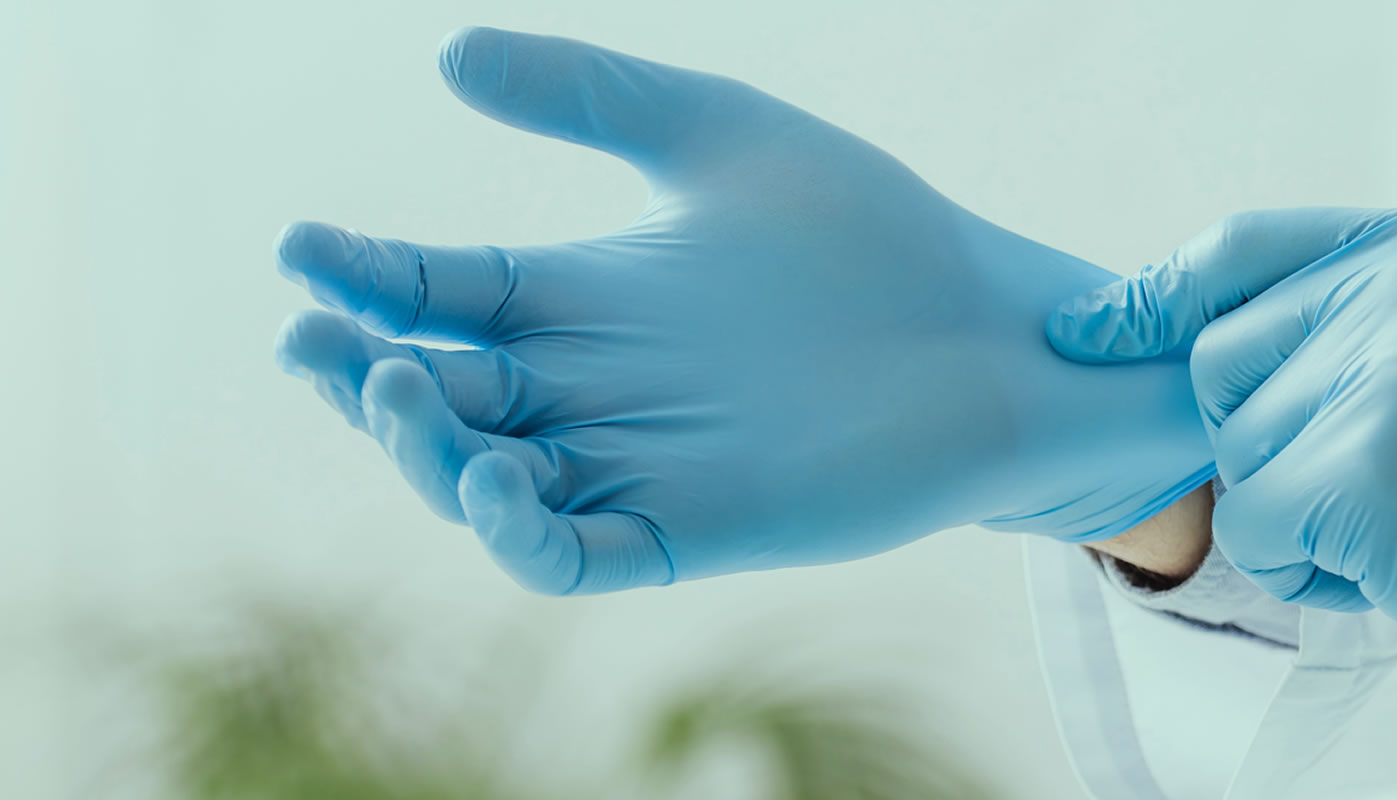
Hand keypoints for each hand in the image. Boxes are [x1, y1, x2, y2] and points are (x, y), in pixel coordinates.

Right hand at [274, 28, 1212, 594]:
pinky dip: (517, 528)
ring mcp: (640, 464)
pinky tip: (498, 471)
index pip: (439, 297)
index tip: (302, 241)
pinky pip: (573, 552)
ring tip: (397, 387)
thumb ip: (594, 94)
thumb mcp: (721, 134)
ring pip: (482, 483)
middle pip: (438, 396)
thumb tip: (448, 51)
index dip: (364, 277)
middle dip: (358, 373)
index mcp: (587, 298)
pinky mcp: (694, 528)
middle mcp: (597, 388)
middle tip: (311, 333)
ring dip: (419, 450)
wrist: (995, 326)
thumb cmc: (878, 233)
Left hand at [1047, 207, 1396, 794]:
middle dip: (1264, 441)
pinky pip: (1251, 527)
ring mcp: (1390, 369)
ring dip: (1292, 515)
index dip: (1156, 296)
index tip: (1089, 333)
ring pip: (1231, 453)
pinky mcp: (1368, 467)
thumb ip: (1346, 324)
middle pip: (1217, 361)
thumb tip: (1174, 332)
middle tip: (1388, 483)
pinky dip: (1304, 574)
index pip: (1245, 248)